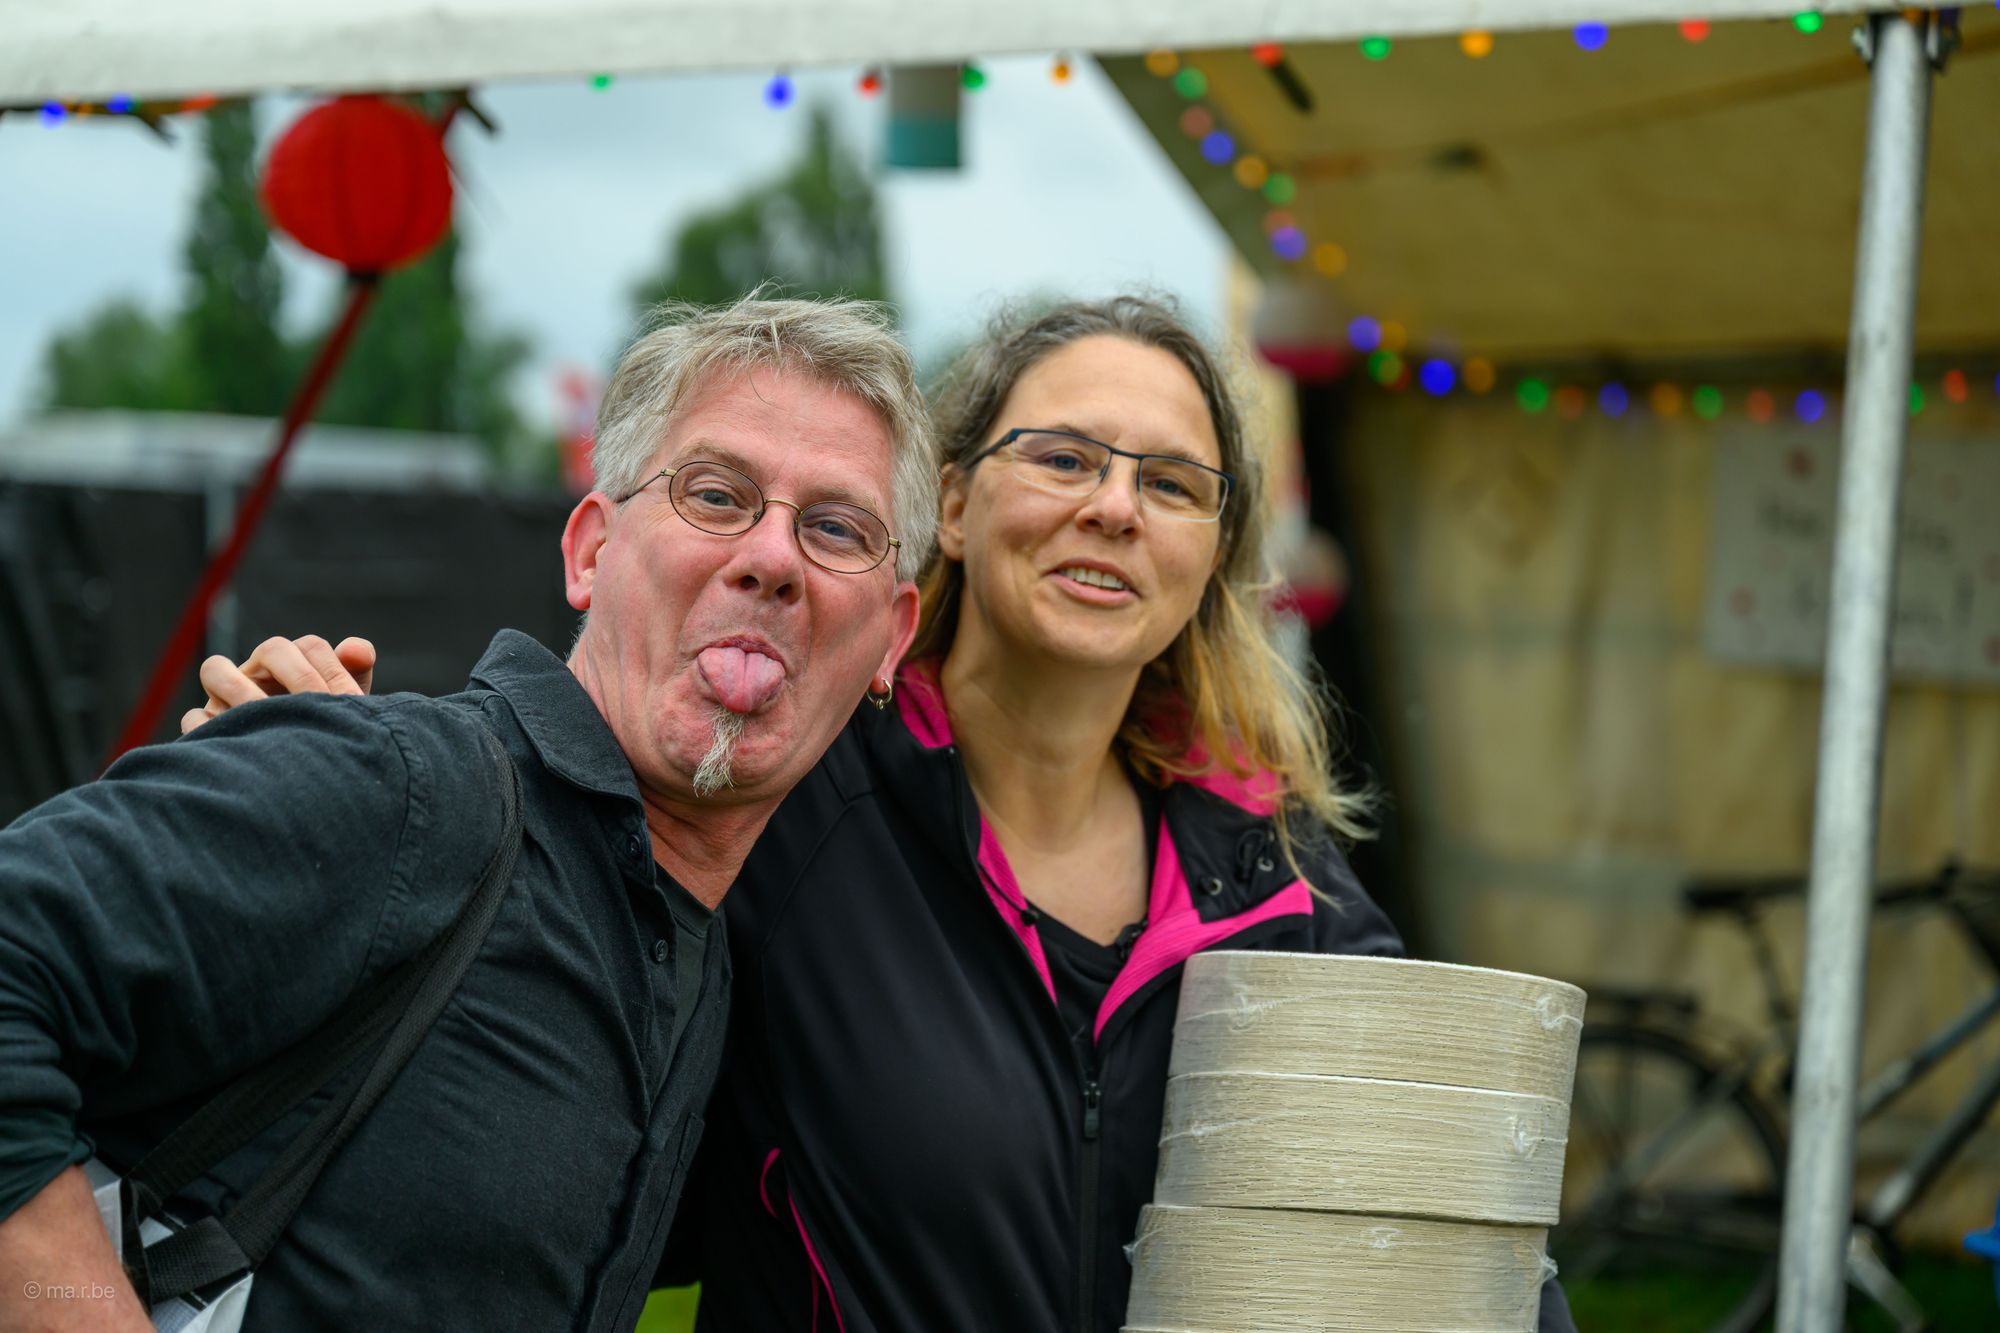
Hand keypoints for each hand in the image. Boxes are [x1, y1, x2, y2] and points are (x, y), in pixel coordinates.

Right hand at [180, 635, 375, 734]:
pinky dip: (212, 728)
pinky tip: (244, 749)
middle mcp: (258, 674)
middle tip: (318, 706)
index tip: (350, 701)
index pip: (312, 646)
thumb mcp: (346, 708)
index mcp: (297, 664)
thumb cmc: (327, 736)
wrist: (307, 786)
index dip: (333, 669)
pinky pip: (195, 718)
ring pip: (216, 670)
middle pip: (272, 649)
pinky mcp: (205, 729)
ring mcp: (226, 699)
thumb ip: (355, 675)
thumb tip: (358, 650)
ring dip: (245, 691)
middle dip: (301, 676)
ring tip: (272, 719)